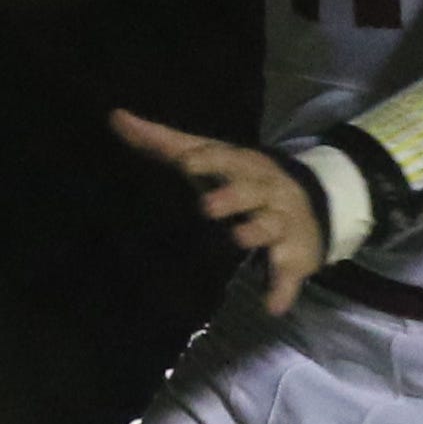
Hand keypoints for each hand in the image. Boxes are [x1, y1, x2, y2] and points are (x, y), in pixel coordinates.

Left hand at [111, 109, 326, 313]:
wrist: (307, 204)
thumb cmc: (241, 180)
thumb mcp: (209, 159)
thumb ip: (164, 143)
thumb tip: (115, 117)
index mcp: (243, 165)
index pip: (226, 158)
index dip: (208, 161)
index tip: (186, 164)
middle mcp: (266, 191)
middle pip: (250, 190)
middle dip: (232, 196)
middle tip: (206, 206)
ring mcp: (282, 223)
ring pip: (270, 225)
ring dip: (256, 232)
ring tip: (239, 239)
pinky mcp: (294, 257)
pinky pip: (289, 274)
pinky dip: (283, 288)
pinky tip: (272, 306)